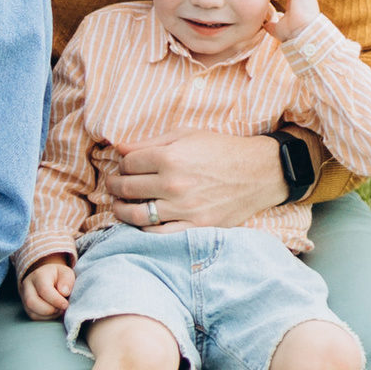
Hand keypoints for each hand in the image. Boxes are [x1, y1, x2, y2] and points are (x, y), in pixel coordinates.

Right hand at [18, 254, 73, 320]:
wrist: (49, 279)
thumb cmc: (59, 277)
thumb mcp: (66, 274)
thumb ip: (67, 281)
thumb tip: (64, 292)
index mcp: (39, 275)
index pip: (44, 290)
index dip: (56, 300)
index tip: (66, 305)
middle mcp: (28, 286)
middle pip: (32, 302)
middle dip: (50, 309)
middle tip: (62, 308)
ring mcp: (25, 297)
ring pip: (32, 312)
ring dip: (49, 315)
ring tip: (59, 310)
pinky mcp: (27, 307)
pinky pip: (34, 317)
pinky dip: (46, 318)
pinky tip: (54, 312)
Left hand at [96, 129, 287, 228]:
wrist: (258, 173)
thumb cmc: (221, 149)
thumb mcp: (185, 134)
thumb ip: (149, 142)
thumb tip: (119, 148)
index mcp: (170, 157)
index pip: (127, 164)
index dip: (121, 164)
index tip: (123, 166)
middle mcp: (174, 184)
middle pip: (127, 188)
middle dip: (114, 186)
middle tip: (112, 185)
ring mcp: (184, 209)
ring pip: (137, 214)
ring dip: (121, 210)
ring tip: (119, 205)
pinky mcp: (196, 227)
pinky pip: (158, 234)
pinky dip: (143, 229)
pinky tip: (140, 221)